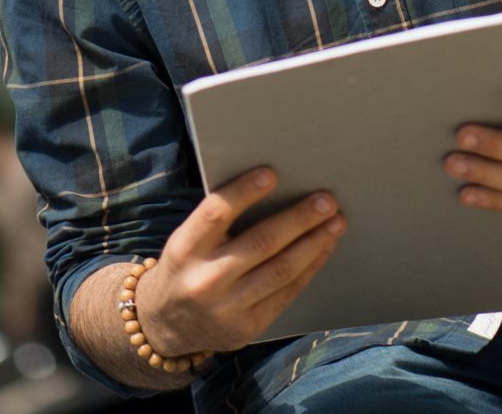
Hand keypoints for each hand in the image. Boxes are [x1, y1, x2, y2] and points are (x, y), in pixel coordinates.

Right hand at [135, 168, 346, 356]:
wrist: (165, 325)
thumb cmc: (186, 268)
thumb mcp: (187, 242)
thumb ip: (219, 221)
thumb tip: (274, 188)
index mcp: (185, 249)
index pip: (216, 213)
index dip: (244, 192)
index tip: (272, 173)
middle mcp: (205, 280)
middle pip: (260, 242)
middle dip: (298, 219)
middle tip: (326, 200)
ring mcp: (227, 307)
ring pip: (281, 270)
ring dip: (314, 243)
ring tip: (336, 222)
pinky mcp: (247, 327)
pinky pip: (286, 293)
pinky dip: (309, 267)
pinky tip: (322, 248)